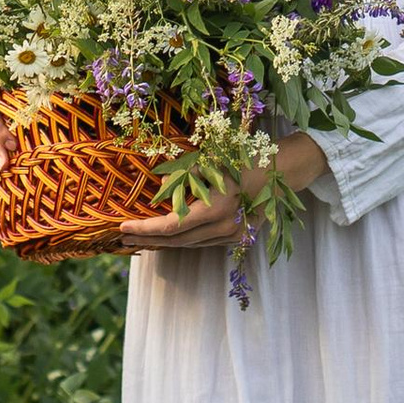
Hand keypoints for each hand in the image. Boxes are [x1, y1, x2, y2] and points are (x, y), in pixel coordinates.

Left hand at [115, 133, 325, 252]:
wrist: (281, 171)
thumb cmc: (242, 159)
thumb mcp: (208, 163)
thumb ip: (182, 178)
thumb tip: (160, 189)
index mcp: (216, 209)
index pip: (171, 226)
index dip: (144, 228)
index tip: (123, 226)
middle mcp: (225, 228)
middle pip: (177, 240)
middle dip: (148, 238)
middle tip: (123, 236)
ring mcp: (233, 236)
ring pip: (190, 243)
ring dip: (164, 240)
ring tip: (140, 236)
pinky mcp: (238, 237)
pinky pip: (203, 241)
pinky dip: (183, 238)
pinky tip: (169, 234)